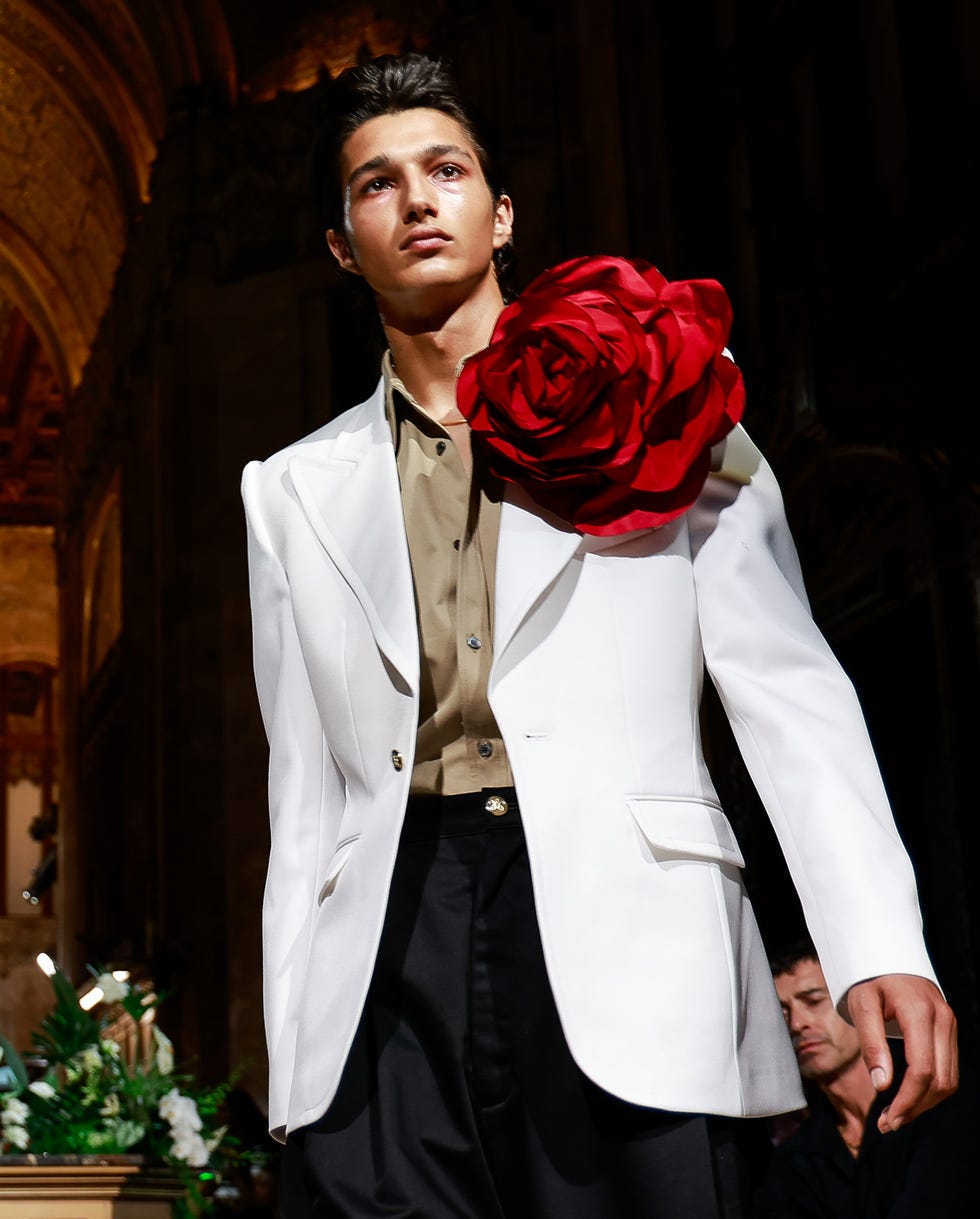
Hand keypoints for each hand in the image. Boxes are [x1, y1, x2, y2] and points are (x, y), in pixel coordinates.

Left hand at [847, 974, 957, 1132]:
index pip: (922, 1069)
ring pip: (949, 1079)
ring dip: (925, 1103)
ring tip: (896, 1114)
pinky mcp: (949, 1030)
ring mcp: (950, 1025)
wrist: (887, 953)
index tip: (887, 1119)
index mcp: (920, 1013)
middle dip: (915, 1108)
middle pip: (940, 1080)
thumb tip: (882, 1086)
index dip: (907, 1100)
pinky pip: (948, 1068)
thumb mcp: (862, 1005)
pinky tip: (910, 1096)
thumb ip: (871, 1044)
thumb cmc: (870, 978)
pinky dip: (931, 1088)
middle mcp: (943, 1020)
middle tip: (887, 1123)